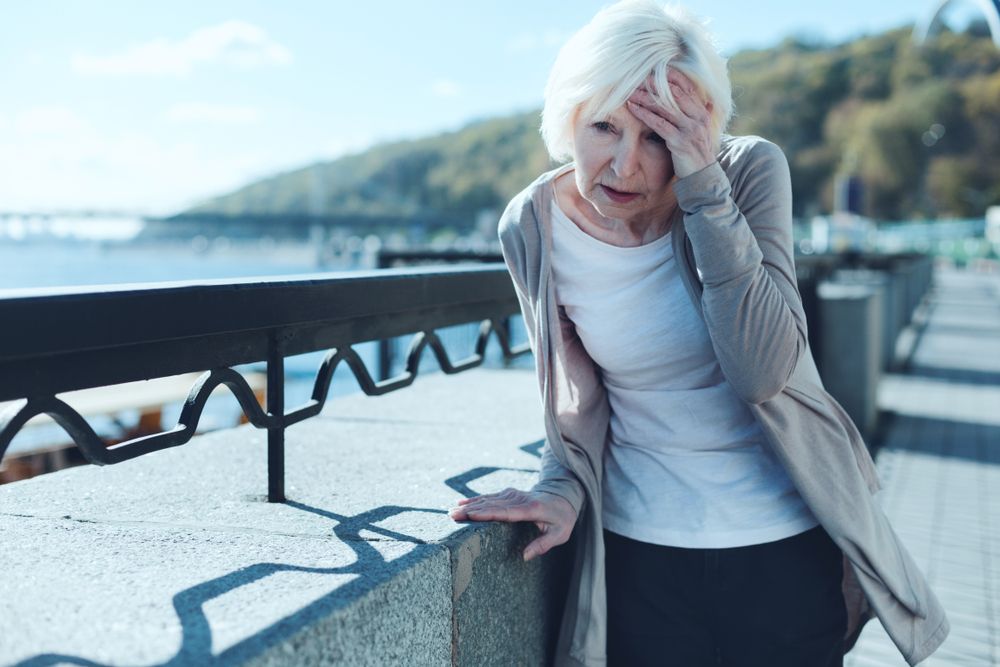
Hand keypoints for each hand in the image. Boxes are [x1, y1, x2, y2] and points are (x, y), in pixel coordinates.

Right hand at [448, 488, 576, 560]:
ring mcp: (513, 494)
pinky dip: (475, 500)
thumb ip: (543, 544)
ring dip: (469, 505)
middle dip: (471, 510)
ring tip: (452, 512)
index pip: (505, 511)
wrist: (564, 495)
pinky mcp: (509, 493)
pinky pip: (490, 497)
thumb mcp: (560, 534)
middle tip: (452, 517)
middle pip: (491, 504)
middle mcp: (519, 499)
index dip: (487, 513)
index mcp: (530, 509)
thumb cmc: (562, 518)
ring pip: (488, 499)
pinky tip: (461, 503)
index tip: (470, 515)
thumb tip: (525, 557)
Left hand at [626, 69, 717, 177]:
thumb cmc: (698, 154)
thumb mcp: (702, 132)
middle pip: (674, 94)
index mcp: (702, 112)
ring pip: (665, 107)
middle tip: (638, 77)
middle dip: (655, 84)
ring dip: (645, 97)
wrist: (702, 177)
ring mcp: (690, 129)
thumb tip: (708, 102)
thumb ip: (702, 116)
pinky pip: (659, 124)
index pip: (686, 87)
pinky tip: (632, 108)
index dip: (671, 77)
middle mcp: (698, 118)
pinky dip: (644, 114)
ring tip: (630, 91)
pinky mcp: (679, 141)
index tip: (654, 70)